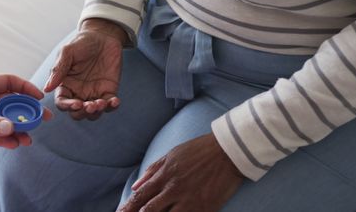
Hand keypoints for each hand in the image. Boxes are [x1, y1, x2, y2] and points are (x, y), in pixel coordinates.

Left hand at [0, 74, 52, 152]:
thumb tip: (13, 128)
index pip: (9, 82)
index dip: (25, 88)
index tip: (39, 97)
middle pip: (11, 102)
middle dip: (27, 112)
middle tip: (42, 120)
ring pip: (5, 120)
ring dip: (17, 128)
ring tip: (29, 139)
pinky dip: (5, 139)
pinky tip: (15, 144)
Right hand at [44, 18, 127, 120]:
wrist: (103, 35)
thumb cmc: (82, 42)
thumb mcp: (67, 52)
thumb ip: (58, 70)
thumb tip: (46, 88)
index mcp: (65, 85)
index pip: (62, 102)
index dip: (67, 106)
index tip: (76, 103)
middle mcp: (78, 92)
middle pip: (77, 113)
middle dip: (83, 113)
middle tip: (90, 105)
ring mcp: (94, 93)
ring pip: (93, 113)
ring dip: (96, 112)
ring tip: (101, 102)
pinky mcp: (108, 91)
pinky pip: (110, 105)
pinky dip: (112, 106)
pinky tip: (114, 101)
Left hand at [119, 134, 243, 211]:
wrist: (228, 152)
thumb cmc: (199, 150)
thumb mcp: (172, 154)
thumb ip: (153, 170)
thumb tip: (136, 185)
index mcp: (164, 175)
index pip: (140, 196)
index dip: (128, 207)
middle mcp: (173, 189)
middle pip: (148, 210)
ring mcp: (188, 201)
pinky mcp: (204, 208)